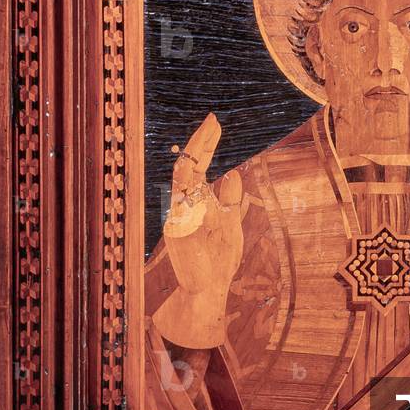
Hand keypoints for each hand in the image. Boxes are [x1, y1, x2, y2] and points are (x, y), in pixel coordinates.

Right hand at [153, 112, 243, 349]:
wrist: (209, 290)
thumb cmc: (218, 257)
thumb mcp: (230, 222)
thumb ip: (229, 198)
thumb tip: (231, 171)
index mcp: (197, 199)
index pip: (199, 164)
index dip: (207, 143)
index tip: (216, 122)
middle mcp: (184, 205)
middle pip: (190, 167)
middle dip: (201, 143)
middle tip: (213, 120)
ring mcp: (179, 219)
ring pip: (181, 184)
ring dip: (191, 160)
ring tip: (202, 138)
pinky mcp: (178, 236)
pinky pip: (179, 209)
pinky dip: (184, 190)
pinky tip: (189, 175)